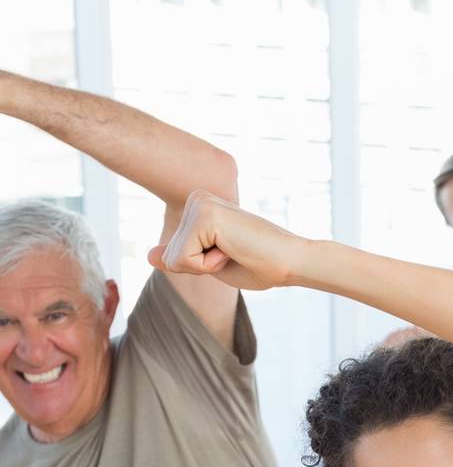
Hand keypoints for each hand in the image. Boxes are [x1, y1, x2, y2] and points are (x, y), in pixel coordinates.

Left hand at [148, 190, 301, 292]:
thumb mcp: (210, 265)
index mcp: (198, 207)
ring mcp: (199, 203)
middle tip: (235, 254)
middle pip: (170, 255)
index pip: (174, 254)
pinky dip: (208, 266)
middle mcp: (195, 199)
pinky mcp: (204, 215)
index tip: (231, 255)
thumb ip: (179, 258)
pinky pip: (185, 259)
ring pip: (175, 258)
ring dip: (206, 267)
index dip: (201, 267)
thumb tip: (147, 256)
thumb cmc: (259, 265)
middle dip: (201, 267)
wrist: (290, 262)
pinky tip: (232, 250)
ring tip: (235, 251)